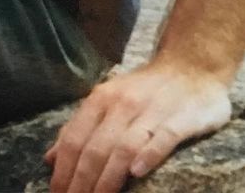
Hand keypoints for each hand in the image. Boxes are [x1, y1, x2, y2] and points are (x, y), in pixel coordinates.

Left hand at [44, 63, 231, 192]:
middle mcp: (124, 102)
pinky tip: (136, 173)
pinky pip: (163, 137)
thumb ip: (81, 128)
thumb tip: (50, 159)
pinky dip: (148, 154)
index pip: (75, 138)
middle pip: (96, 148)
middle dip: (81, 183)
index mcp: (102, 98)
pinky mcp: (182, 117)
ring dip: (107, 179)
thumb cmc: (147, 91)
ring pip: (124, 146)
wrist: (194, 65)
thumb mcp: (109, 101)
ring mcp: (153, 109)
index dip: (64, 171)